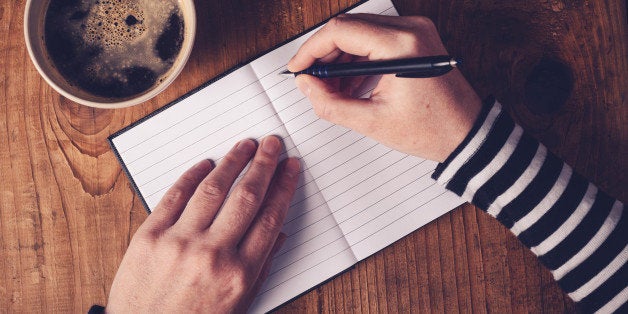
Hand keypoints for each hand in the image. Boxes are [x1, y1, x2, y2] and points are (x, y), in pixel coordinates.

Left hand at [106, 136, 299, 312]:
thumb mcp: (239, 305)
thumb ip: (260, 268)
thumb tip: (276, 233)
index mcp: (240, 274)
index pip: (270, 218)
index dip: (283, 187)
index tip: (290, 168)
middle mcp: (212, 254)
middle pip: (246, 197)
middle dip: (263, 165)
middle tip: (272, 144)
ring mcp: (179, 242)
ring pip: (212, 189)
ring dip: (232, 162)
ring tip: (245, 146)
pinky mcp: (149, 236)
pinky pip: (175, 196)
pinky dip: (192, 176)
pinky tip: (206, 164)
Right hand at [288, 14, 482, 161]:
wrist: (467, 134)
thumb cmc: (432, 130)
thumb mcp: (372, 122)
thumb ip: (330, 103)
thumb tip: (306, 85)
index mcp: (401, 46)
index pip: (340, 31)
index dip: (311, 49)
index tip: (298, 68)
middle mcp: (411, 29)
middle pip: (349, 28)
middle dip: (325, 55)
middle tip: (312, 81)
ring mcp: (416, 31)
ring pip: (361, 32)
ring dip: (341, 58)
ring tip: (332, 89)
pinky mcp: (417, 38)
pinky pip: (377, 39)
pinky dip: (358, 58)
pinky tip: (351, 85)